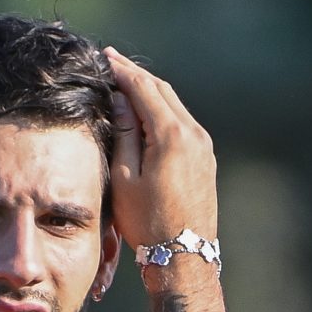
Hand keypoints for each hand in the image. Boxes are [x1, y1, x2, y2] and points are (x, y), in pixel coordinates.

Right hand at [104, 46, 217, 256]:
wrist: (184, 255)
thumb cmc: (148, 221)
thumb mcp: (126, 177)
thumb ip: (124, 133)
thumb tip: (121, 99)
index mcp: (172, 136)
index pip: (145, 88)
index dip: (123, 71)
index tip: (104, 57)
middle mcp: (194, 135)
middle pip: (162, 90)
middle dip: (136, 74)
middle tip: (112, 61)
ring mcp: (204, 147)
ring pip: (174, 105)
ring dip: (150, 90)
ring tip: (126, 80)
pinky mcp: (206, 158)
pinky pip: (182, 122)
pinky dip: (163, 109)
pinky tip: (147, 109)